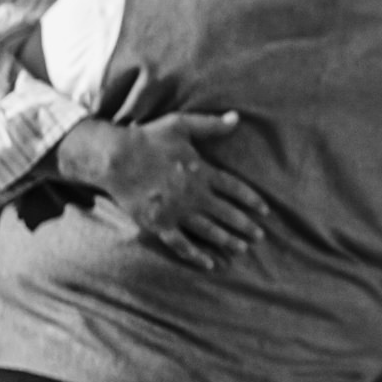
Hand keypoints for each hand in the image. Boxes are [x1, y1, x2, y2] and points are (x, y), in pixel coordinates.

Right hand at [54, 113, 268, 270]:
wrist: (115, 159)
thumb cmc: (148, 139)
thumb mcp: (182, 124)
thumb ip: (211, 125)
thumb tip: (236, 117)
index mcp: (202, 172)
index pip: (235, 189)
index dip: (252, 200)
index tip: (265, 210)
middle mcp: (194, 195)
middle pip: (226, 213)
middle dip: (245, 225)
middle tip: (260, 236)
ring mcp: (177, 212)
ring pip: (209, 231)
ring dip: (227, 241)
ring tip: (243, 248)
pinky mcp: (159, 224)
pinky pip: (181, 245)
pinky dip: (196, 255)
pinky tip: (209, 264)